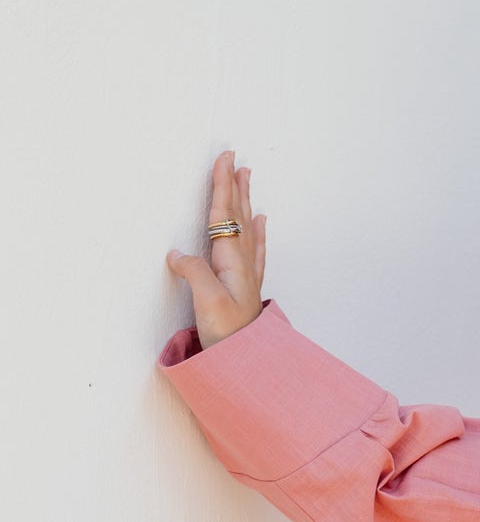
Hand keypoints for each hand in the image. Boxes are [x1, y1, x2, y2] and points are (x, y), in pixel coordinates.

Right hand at [165, 148, 266, 348]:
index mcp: (232, 261)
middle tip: (234, 158)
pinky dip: (256, 230)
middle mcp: (242, 263)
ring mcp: (246, 273)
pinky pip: (254, 248)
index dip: (223, 186)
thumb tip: (177, 253)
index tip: (224, 160)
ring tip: (246, 178)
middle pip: (237, 215)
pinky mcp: (245, 286)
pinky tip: (261, 221)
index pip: (224, 214)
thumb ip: (193, 272)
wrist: (246, 362)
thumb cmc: (227, 335)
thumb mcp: (206, 301)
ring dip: (244, 201)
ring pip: (246, 226)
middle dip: (234, 186)